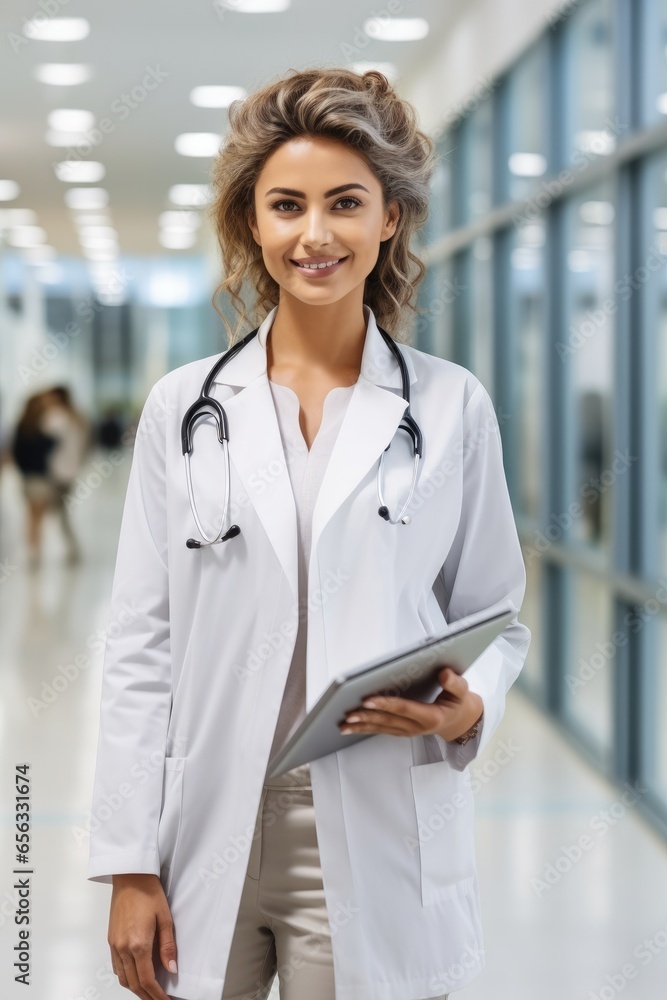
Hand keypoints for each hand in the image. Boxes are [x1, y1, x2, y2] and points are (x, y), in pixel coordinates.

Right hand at [109, 873, 176, 998]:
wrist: (130, 877)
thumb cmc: (148, 892)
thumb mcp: (165, 918)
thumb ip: (168, 946)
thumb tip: (171, 969)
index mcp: (138, 943)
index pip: (147, 980)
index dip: (157, 995)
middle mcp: (123, 948)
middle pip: (134, 984)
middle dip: (147, 996)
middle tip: (159, 999)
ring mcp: (114, 945)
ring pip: (123, 978)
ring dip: (136, 988)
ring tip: (149, 991)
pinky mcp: (111, 940)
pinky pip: (116, 967)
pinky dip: (126, 976)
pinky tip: (135, 974)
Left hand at [338, 666, 483, 742]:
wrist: (460, 721)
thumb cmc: (458, 702)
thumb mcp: (463, 692)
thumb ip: (454, 683)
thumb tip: (444, 673)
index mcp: (431, 716)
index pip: (404, 708)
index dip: (386, 704)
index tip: (368, 700)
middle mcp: (417, 727)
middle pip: (388, 720)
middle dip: (367, 717)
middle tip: (348, 713)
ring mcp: (408, 731)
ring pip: (382, 728)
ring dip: (362, 726)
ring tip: (344, 723)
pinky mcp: (402, 731)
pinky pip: (382, 730)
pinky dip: (365, 728)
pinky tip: (350, 727)